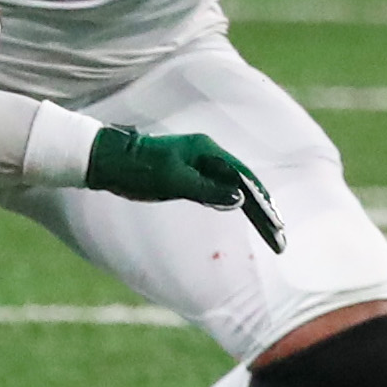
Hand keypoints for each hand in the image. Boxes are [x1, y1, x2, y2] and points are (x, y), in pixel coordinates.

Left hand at [85, 126, 284, 250]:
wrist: (106, 159)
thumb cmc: (137, 169)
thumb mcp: (173, 181)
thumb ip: (207, 190)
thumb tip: (239, 200)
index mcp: (207, 151)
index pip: (245, 179)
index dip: (263, 202)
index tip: (277, 223)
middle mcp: (207, 154)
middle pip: (243, 183)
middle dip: (263, 209)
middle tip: (279, 235)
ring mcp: (198, 162)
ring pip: (232, 186)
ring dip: (251, 207)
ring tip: (270, 227)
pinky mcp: (188, 172)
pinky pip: (219, 187)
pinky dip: (233, 201)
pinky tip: (243, 211)